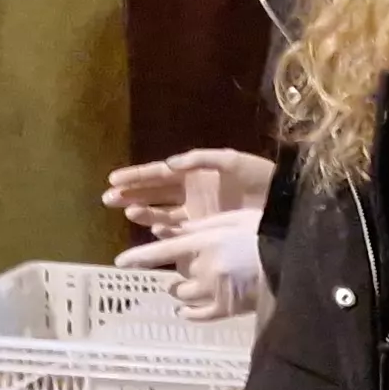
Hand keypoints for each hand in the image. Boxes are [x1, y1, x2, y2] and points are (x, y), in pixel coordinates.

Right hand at [101, 149, 274, 236]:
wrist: (280, 203)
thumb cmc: (258, 177)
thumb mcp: (231, 162)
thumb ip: (201, 160)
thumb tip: (170, 163)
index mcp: (194, 172)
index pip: (158, 173)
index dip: (136, 176)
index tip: (113, 179)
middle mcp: (190, 192)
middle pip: (153, 193)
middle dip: (130, 194)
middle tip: (107, 199)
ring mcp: (196, 212)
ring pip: (161, 212)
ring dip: (143, 212)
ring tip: (127, 212)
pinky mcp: (204, 229)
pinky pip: (178, 229)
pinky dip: (164, 229)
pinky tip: (153, 229)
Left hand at [117, 208, 268, 320]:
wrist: (290, 257)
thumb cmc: (260, 232)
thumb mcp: (230, 220)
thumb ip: (197, 227)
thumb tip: (165, 229)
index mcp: (205, 242)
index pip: (163, 251)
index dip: (139, 257)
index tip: (120, 263)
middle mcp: (206, 268)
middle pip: (177, 273)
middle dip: (178, 270)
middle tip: (186, 266)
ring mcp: (215, 291)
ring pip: (183, 293)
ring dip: (178, 291)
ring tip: (179, 288)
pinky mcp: (226, 308)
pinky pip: (199, 314)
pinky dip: (188, 313)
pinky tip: (183, 311)